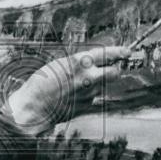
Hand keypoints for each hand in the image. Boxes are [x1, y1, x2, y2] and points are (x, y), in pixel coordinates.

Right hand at [4, 45, 129, 135]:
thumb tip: (93, 64)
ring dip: (97, 84)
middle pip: (114, 72)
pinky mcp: (87, 107)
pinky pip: (93, 99)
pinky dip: (87, 97)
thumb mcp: (60, 64)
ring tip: (78, 85)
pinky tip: (73, 96)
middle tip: (111, 69)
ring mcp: (89, 94)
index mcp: (80, 62)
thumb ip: (79, 64)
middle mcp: (88, 77)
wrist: (34, 107)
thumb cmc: (41, 83)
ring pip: (103, 86)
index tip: (126, 52)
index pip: (107, 54)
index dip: (119, 52)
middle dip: (114, 70)